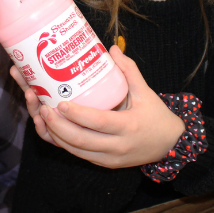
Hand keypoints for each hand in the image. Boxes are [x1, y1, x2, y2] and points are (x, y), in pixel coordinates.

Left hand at [9, 45, 184, 167]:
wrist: (170, 145)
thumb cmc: (157, 116)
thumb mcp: (146, 92)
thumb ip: (129, 70)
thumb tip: (111, 48)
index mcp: (129, 127)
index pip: (98, 122)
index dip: (77, 114)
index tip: (60, 103)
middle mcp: (118, 146)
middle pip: (81, 141)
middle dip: (58, 127)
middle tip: (44, 110)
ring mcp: (111, 158)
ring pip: (77, 151)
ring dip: (57, 136)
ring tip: (43, 118)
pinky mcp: (106, 164)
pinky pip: (81, 156)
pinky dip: (65, 144)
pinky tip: (53, 131)